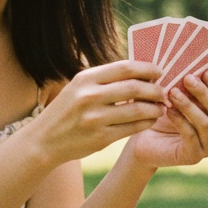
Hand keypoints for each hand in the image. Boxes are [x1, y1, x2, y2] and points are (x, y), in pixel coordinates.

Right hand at [38, 60, 165, 161]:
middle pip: (135, 87)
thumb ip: (105, 78)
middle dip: (155, 89)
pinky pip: (132, 128)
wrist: (44, 140)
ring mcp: (95, 118)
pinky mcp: (100, 138)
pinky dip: (146, 123)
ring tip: (160, 107)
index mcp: (86, 78)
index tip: (159, 71)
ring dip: (154, 108)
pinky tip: (150, 120)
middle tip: (163, 91)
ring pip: (137, 109)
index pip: (125, 67)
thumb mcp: (79, 86)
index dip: (147, 68)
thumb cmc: (67, 109)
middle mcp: (90, 96)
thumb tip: (141, 70)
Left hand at [126, 71, 207, 168]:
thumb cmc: (161, 116)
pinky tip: (168, 110)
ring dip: (189, 105)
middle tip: (187, 78)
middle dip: (204, 92)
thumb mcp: (176, 97)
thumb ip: (185, 86)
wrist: (143, 142)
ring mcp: (207, 147)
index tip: (206, 71)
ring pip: (205, 122)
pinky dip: (180, 120)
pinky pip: (191, 136)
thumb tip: (189, 64)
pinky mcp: (194, 157)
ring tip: (172, 92)